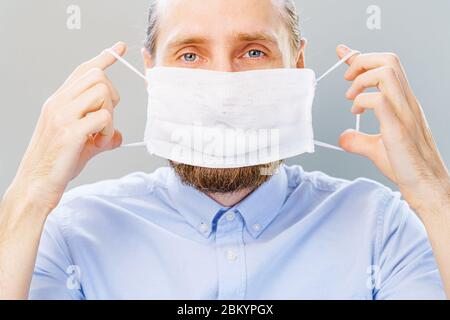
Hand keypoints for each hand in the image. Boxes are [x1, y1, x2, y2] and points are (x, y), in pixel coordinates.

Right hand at [7, 42, 125, 210]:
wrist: (36, 184)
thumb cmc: (57, 162)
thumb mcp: (82, 143)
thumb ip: (101, 135)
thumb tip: (120, 136)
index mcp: (59, 101)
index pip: (83, 71)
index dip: (104, 58)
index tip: (119, 48)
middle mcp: (59, 103)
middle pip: (97, 76)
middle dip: (112, 95)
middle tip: (107, 118)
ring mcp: (63, 115)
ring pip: (102, 92)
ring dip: (110, 114)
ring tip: (101, 134)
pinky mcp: (70, 131)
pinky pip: (104, 118)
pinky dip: (109, 131)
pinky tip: (100, 143)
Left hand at [336, 44, 449, 216]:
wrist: (426, 187)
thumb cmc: (406, 167)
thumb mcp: (376, 149)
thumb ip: (358, 141)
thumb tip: (343, 137)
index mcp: (403, 103)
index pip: (385, 69)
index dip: (361, 57)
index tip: (343, 53)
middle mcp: (406, 103)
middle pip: (388, 61)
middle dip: (361, 61)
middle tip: (346, 79)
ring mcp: (404, 114)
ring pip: (386, 73)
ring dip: (361, 79)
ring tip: (351, 98)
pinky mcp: (398, 129)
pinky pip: (379, 100)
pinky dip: (362, 101)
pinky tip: (357, 112)